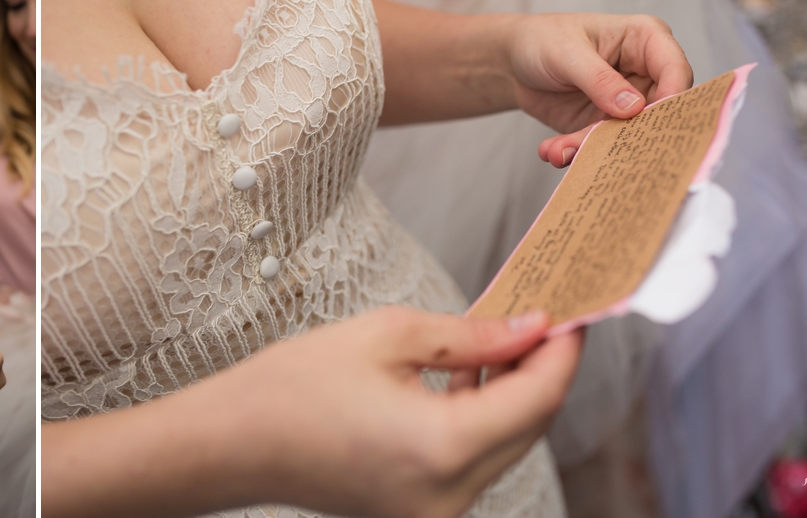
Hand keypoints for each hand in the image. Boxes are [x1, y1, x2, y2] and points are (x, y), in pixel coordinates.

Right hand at [220, 307, 582, 517]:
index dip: (563, 350)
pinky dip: (482, 419)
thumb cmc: (295, 387)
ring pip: (506, 445)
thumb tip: (533, 328)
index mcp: (443, 447)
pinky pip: (475, 461)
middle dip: (544, 368)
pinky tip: (470, 375)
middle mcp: (449, 494)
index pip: (539, 396)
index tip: (574, 309)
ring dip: (515, 392)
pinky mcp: (422, 512)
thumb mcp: (389, 336)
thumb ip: (474, 335)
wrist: (232, 445)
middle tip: (546, 314)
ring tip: (507, 335)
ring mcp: (436, 512)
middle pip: (531, 426)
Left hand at [502, 13, 692, 164]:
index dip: (672, 98)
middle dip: (629, 134)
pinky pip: (603, 146)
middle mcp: (645, 73)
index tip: (650, 121)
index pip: (675, 70)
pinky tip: (552, 151)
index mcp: (646, 40)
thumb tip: (633, 107)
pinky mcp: (606, 125)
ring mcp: (627, 103)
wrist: (514, 61)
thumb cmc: (544, 39)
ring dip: (594, 148)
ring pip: (629, 135)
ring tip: (561, 150)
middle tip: (600, 146)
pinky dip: (577, 152)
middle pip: (659, 111)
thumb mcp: (567, 53)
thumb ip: (600, 80)